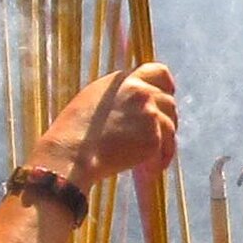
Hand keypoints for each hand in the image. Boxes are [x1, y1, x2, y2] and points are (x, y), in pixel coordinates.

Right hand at [31, 63, 176, 192]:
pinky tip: (151, 170)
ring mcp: (149, 114)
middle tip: (157, 134)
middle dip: (165, 118)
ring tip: (154, 157)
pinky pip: (166, 148)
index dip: (167, 84)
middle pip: (168, 102)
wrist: (71, 152)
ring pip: (171, 125)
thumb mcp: (93, 97)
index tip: (169, 93)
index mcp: (125, 80)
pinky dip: (160, 159)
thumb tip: (135, 99)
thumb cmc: (73, 130)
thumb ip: (118, 93)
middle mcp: (141, 93)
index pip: (159, 71)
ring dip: (165, 141)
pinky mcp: (153, 137)